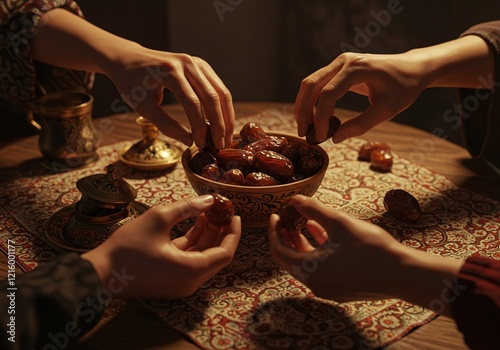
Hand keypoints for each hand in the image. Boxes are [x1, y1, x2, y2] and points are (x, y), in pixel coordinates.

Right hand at [82, 195, 240, 298]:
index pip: (225, 252)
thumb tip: (209, 199)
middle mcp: (190, 281)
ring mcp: (180, 283)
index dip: (233, 232)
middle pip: (216, 255)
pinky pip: (190, 260)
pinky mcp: (171, 280)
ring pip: (203, 257)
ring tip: (208, 211)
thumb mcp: (159, 218)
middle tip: (223, 211)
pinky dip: (194, 243)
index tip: (235, 214)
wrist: (99, 273)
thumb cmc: (127, 247)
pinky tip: (194, 222)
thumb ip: (187, 207)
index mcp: (192, 270)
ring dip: (207, 235)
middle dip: (221, 231)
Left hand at [105, 48, 234, 148]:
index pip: (192, 103)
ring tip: (226, 137)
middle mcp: (187, 63)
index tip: (201, 144)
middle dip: (219, 124)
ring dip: (226, 116)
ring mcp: (196, 62)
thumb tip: (189, 141)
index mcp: (170, 71)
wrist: (128, 58)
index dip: (200, 127)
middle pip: (212, 97)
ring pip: (220, 92)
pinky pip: (218, 87)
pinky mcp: (201, 65)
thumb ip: (165, 124)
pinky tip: (222, 123)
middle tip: (221, 146)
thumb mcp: (142, 106)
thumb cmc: (131, 83)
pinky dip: (222, 106)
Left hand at [268, 195, 462, 310]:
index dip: (274, 232)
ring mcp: (328, 289)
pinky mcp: (340, 289)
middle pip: (290, 259)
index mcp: (308, 270)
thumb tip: (294, 198)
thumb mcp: (339, 223)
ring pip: (305, 264)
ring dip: (302, 243)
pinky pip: (319, 269)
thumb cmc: (371, 248)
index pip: (279, 251)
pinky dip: (316, 252)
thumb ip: (314, 210)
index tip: (275, 215)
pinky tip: (323, 233)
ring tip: (304, 222)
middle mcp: (314, 284)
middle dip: (287, 237)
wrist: (404, 274)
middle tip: (286, 218)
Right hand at [294, 35, 492, 143]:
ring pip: (310, 83)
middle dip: (304, 111)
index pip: (328, 94)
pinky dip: (312, 101)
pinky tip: (314, 119)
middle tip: (304, 134)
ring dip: (304, 106)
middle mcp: (344, 61)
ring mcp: (340, 62)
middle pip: (311, 85)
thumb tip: (335, 139)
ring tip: (306, 129)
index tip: (321, 138)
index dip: (320, 118)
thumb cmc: (404, 88)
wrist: (413, 68)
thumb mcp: (387, 110)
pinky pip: (318, 84)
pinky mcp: (339, 68)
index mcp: (357, 68)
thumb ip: (361, 125)